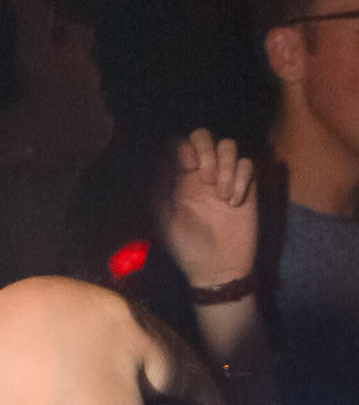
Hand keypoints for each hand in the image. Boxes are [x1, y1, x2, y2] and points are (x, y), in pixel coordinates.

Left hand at [155, 129, 257, 289]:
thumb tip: (156, 160)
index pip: (180, 143)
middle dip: (206, 149)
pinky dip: (242, 179)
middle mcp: (202, 174)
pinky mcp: (246, 187)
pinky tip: (234, 202)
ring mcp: (225, 178)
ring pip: (229, 145)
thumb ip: (161, 191)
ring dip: (225, 166)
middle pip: (204, 135)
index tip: (187, 168)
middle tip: (205, 179)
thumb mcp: (167, 221)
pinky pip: (247, 164)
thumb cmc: (188, 248)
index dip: (184, 146)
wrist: (217, 268)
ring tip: (221, 196)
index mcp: (180, 179)